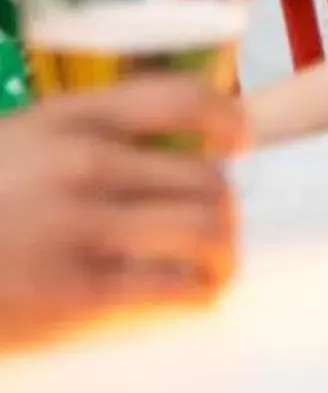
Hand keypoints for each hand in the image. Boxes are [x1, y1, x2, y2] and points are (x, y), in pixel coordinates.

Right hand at [0, 76, 243, 345]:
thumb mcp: (22, 142)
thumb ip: (92, 136)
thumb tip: (185, 150)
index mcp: (68, 119)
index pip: (179, 99)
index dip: (227, 118)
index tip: (240, 140)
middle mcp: (81, 165)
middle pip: (203, 177)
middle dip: (224, 204)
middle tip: (219, 222)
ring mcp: (79, 229)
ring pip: (201, 230)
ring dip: (223, 249)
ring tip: (218, 261)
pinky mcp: (75, 293)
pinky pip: (169, 287)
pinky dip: (199, 291)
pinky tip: (197, 293)